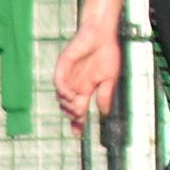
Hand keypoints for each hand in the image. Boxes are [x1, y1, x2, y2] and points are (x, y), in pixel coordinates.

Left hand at [55, 15, 120, 131]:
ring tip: (76, 107)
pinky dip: (63, 91)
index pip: (79, 109)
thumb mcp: (110, 78)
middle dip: (73, 115)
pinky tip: (70, 96)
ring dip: (68, 105)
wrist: (102, 35)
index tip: (79, 134)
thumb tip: (103, 113)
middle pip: (68, 107)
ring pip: (62, 97)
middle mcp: (74, 85)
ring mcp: (67, 76)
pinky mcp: (63, 66)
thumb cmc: (108, 53)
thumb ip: (105, 95)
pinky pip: (59, 82)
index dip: (78, 122)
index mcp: (86, 88)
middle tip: (79, 118)